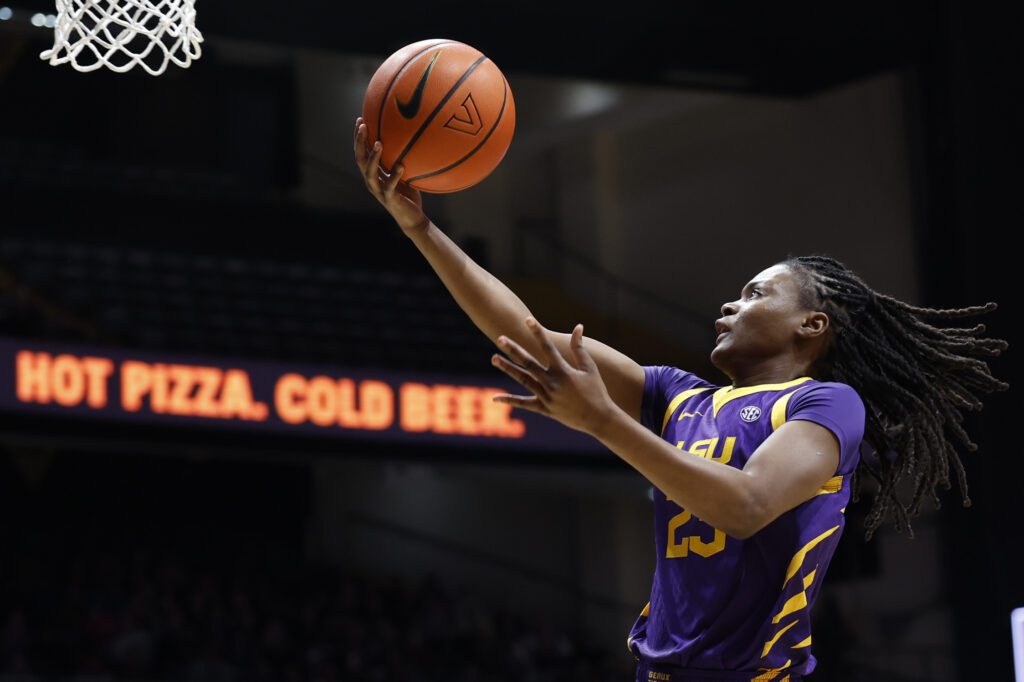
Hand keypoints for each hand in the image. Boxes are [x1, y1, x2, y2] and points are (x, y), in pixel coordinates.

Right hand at [354, 116, 428, 236]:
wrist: (411, 218)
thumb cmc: (407, 194)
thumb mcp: (402, 172)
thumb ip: (400, 159)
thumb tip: (409, 138)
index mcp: (373, 174)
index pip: (361, 152)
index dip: (359, 137)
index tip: (360, 119)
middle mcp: (372, 181)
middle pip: (360, 159)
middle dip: (360, 142)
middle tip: (363, 125)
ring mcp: (379, 191)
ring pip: (370, 172)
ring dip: (374, 157)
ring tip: (379, 143)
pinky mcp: (390, 199)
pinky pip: (390, 186)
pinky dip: (395, 176)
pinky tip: (400, 166)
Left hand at [490, 317, 615, 436]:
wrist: (598, 418)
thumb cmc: (596, 390)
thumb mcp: (589, 368)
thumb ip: (579, 348)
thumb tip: (578, 326)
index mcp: (563, 371)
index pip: (547, 347)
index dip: (537, 332)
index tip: (528, 320)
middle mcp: (552, 383)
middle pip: (529, 363)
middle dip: (514, 350)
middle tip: (500, 338)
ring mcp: (547, 396)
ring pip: (523, 380)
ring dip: (508, 368)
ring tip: (494, 358)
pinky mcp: (544, 409)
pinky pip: (524, 404)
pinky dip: (509, 400)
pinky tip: (494, 398)